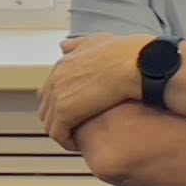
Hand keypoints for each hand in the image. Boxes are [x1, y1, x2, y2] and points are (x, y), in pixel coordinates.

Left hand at [38, 34, 146, 149]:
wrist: (139, 64)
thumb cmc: (128, 52)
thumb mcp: (99, 40)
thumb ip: (79, 44)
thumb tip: (63, 46)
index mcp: (63, 64)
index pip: (51, 90)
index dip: (64, 103)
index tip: (80, 112)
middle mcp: (55, 79)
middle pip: (46, 107)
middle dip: (59, 119)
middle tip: (78, 128)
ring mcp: (58, 96)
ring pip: (50, 123)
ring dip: (63, 132)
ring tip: (80, 139)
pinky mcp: (65, 112)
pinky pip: (58, 135)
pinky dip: (67, 142)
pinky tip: (80, 145)